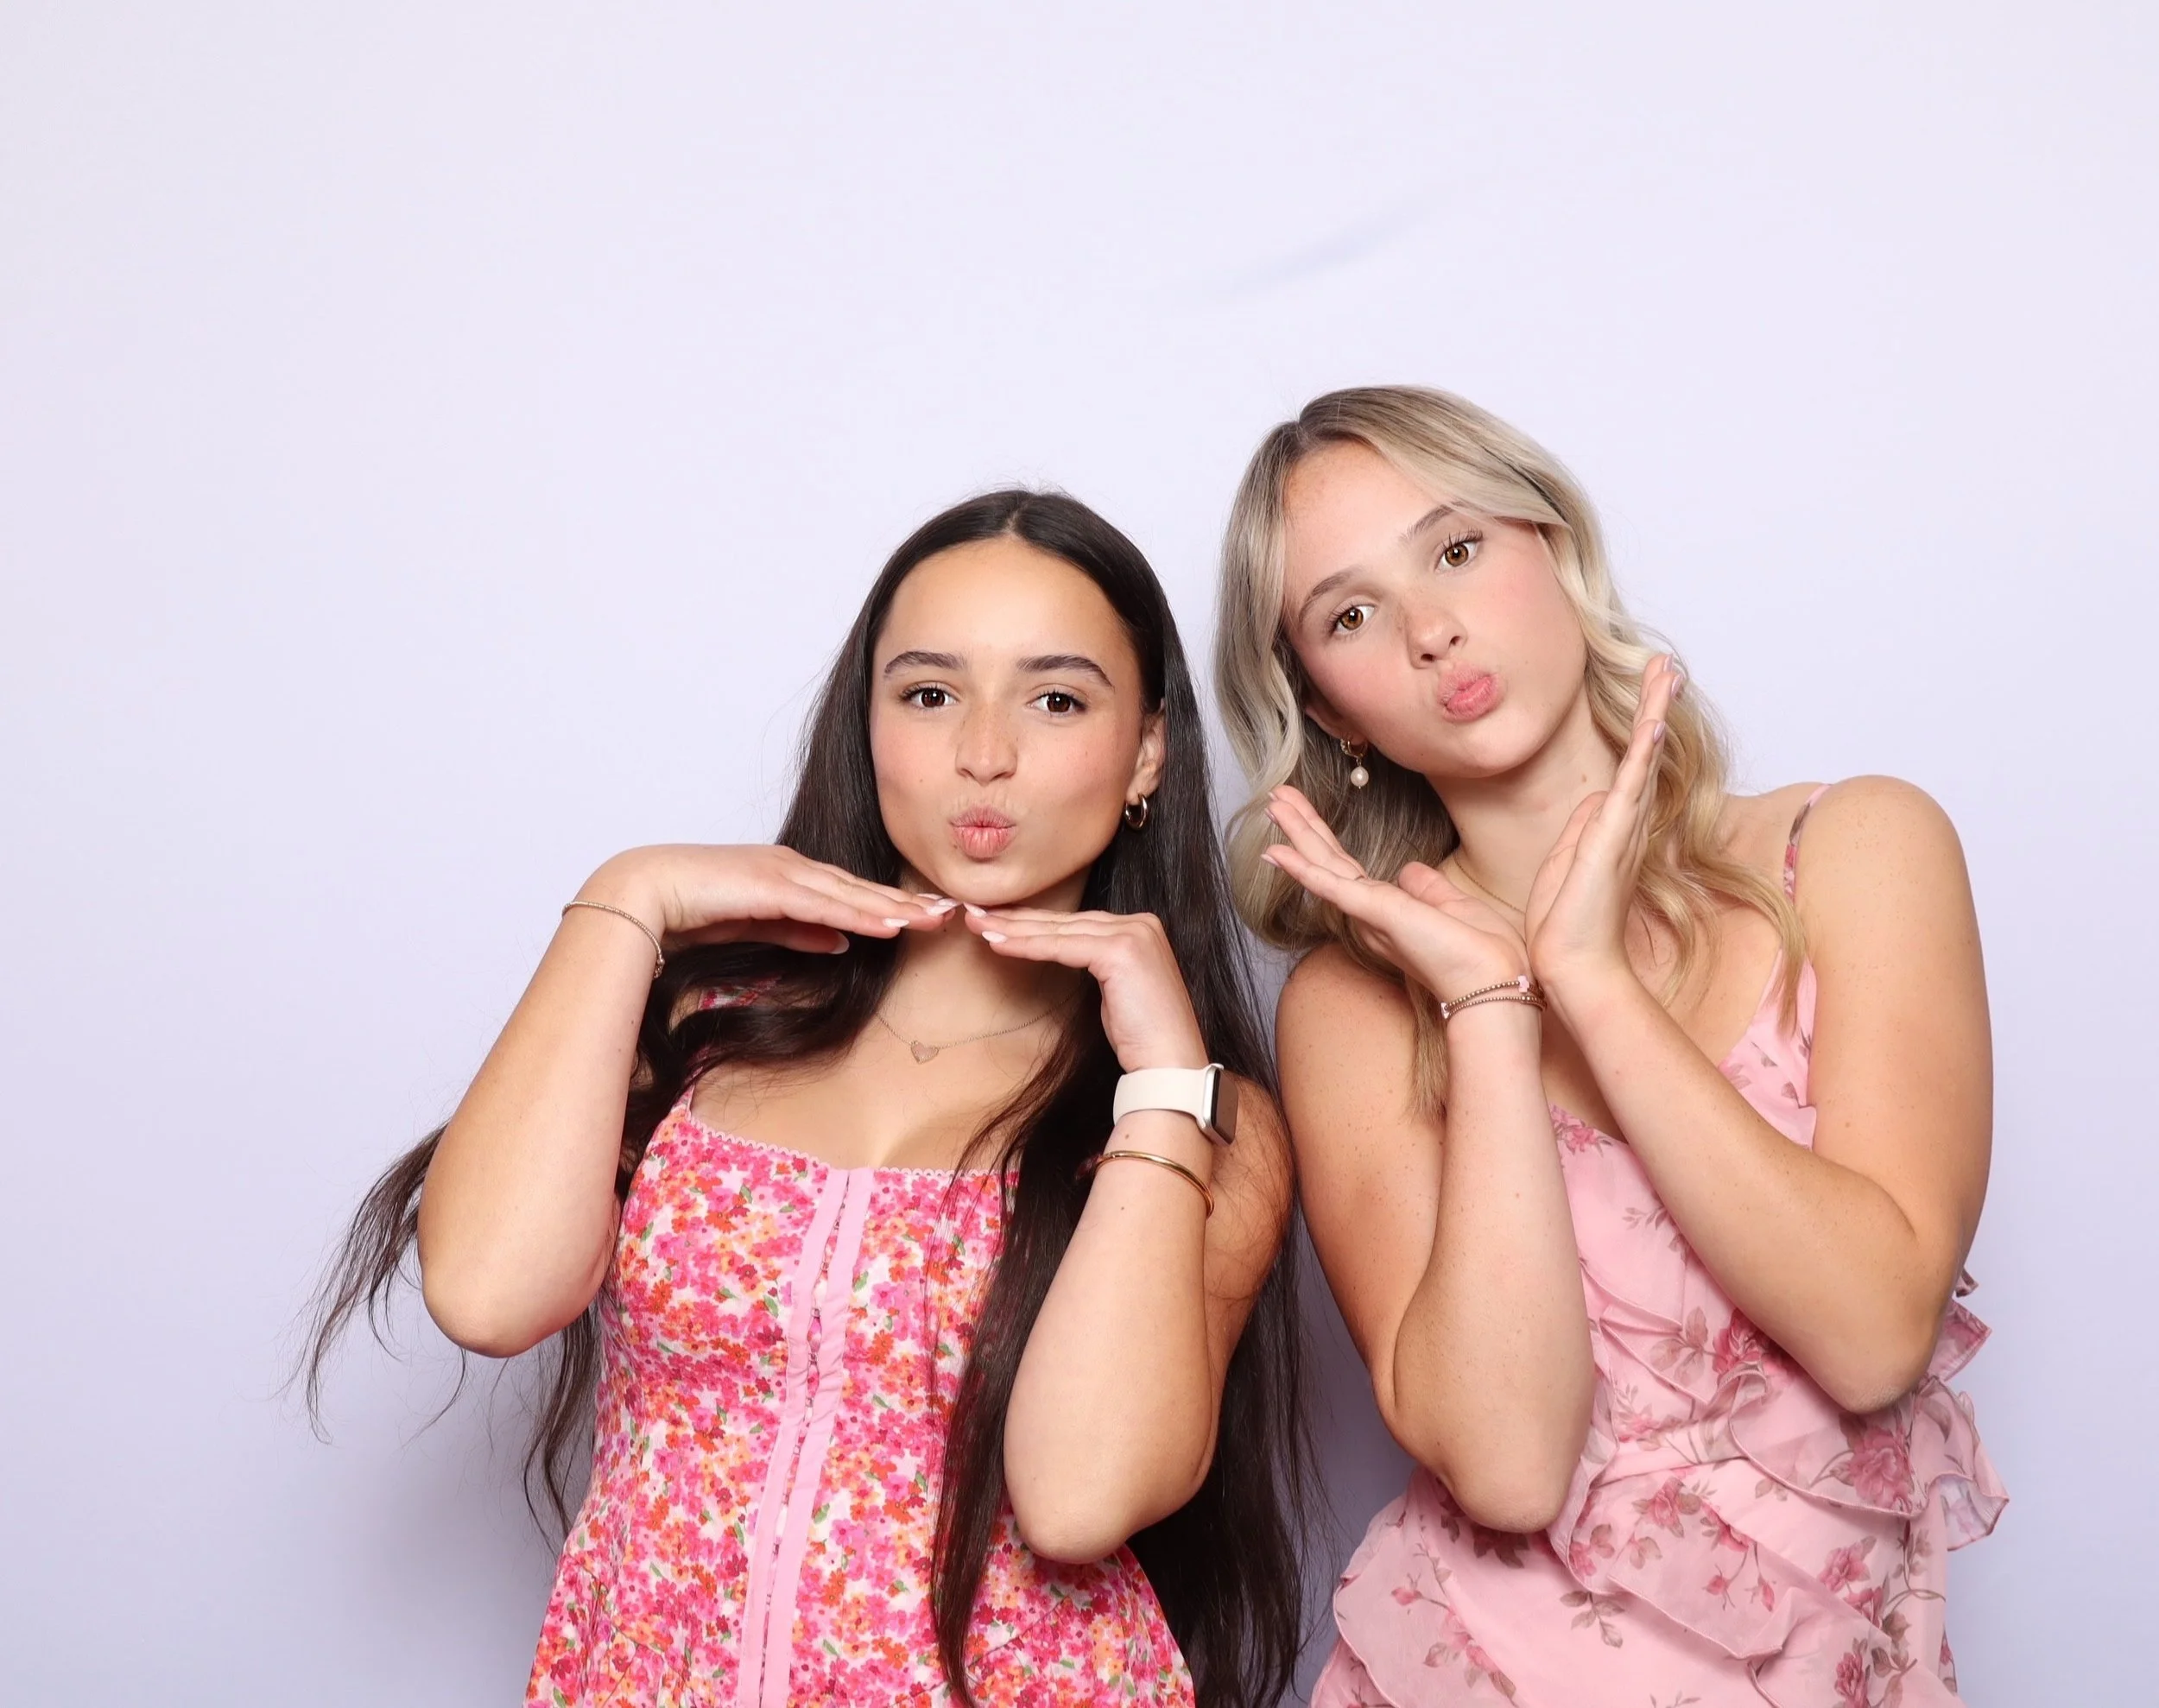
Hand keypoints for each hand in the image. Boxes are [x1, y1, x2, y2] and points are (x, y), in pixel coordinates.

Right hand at [576, 845, 951, 956]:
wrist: (643, 891)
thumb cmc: (690, 908)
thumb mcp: (757, 925)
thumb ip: (798, 931)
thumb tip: (840, 944)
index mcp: (789, 875)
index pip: (852, 892)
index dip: (892, 903)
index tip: (930, 914)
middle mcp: (793, 868)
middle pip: (863, 889)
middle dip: (909, 901)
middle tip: (954, 912)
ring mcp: (783, 873)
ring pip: (852, 894)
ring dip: (896, 907)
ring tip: (937, 919)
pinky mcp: (771, 886)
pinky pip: (826, 905)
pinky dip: (861, 914)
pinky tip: (892, 924)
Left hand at [961, 905, 1208, 1071]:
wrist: (1169, 1064)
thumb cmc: (1141, 1036)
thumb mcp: (1115, 989)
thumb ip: (1095, 960)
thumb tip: (1059, 948)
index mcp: (1141, 928)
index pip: (1077, 922)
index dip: (1036, 921)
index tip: (1000, 921)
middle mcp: (1141, 923)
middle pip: (1066, 921)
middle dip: (1018, 918)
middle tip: (977, 914)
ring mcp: (1133, 934)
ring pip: (1060, 931)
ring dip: (1014, 929)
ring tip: (979, 926)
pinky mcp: (1121, 951)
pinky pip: (1062, 946)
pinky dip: (1028, 946)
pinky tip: (999, 944)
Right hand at [1258, 785, 1526, 998]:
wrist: (1494, 986)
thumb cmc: (1482, 956)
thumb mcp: (1455, 908)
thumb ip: (1428, 889)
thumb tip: (1408, 870)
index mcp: (1386, 913)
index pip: (1346, 868)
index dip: (1323, 839)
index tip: (1305, 811)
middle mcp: (1370, 916)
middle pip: (1328, 862)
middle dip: (1301, 827)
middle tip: (1275, 796)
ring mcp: (1370, 915)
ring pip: (1324, 866)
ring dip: (1297, 834)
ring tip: (1273, 803)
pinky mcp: (1376, 914)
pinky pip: (1332, 887)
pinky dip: (1303, 870)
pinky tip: (1277, 852)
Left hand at [1522, 654, 1681, 997]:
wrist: (1570, 966)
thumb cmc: (1564, 925)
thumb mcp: (1563, 865)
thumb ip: (1580, 831)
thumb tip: (1593, 802)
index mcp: (1612, 830)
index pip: (1630, 768)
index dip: (1640, 729)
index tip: (1648, 692)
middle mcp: (1626, 825)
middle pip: (1646, 753)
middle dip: (1656, 706)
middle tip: (1668, 665)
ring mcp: (1623, 831)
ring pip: (1644, 760)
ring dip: (1655, 714)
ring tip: (1667, 673)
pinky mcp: (1614, 841)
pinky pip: (1631, 789)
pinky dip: (1642, 755)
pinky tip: (1652, 723)